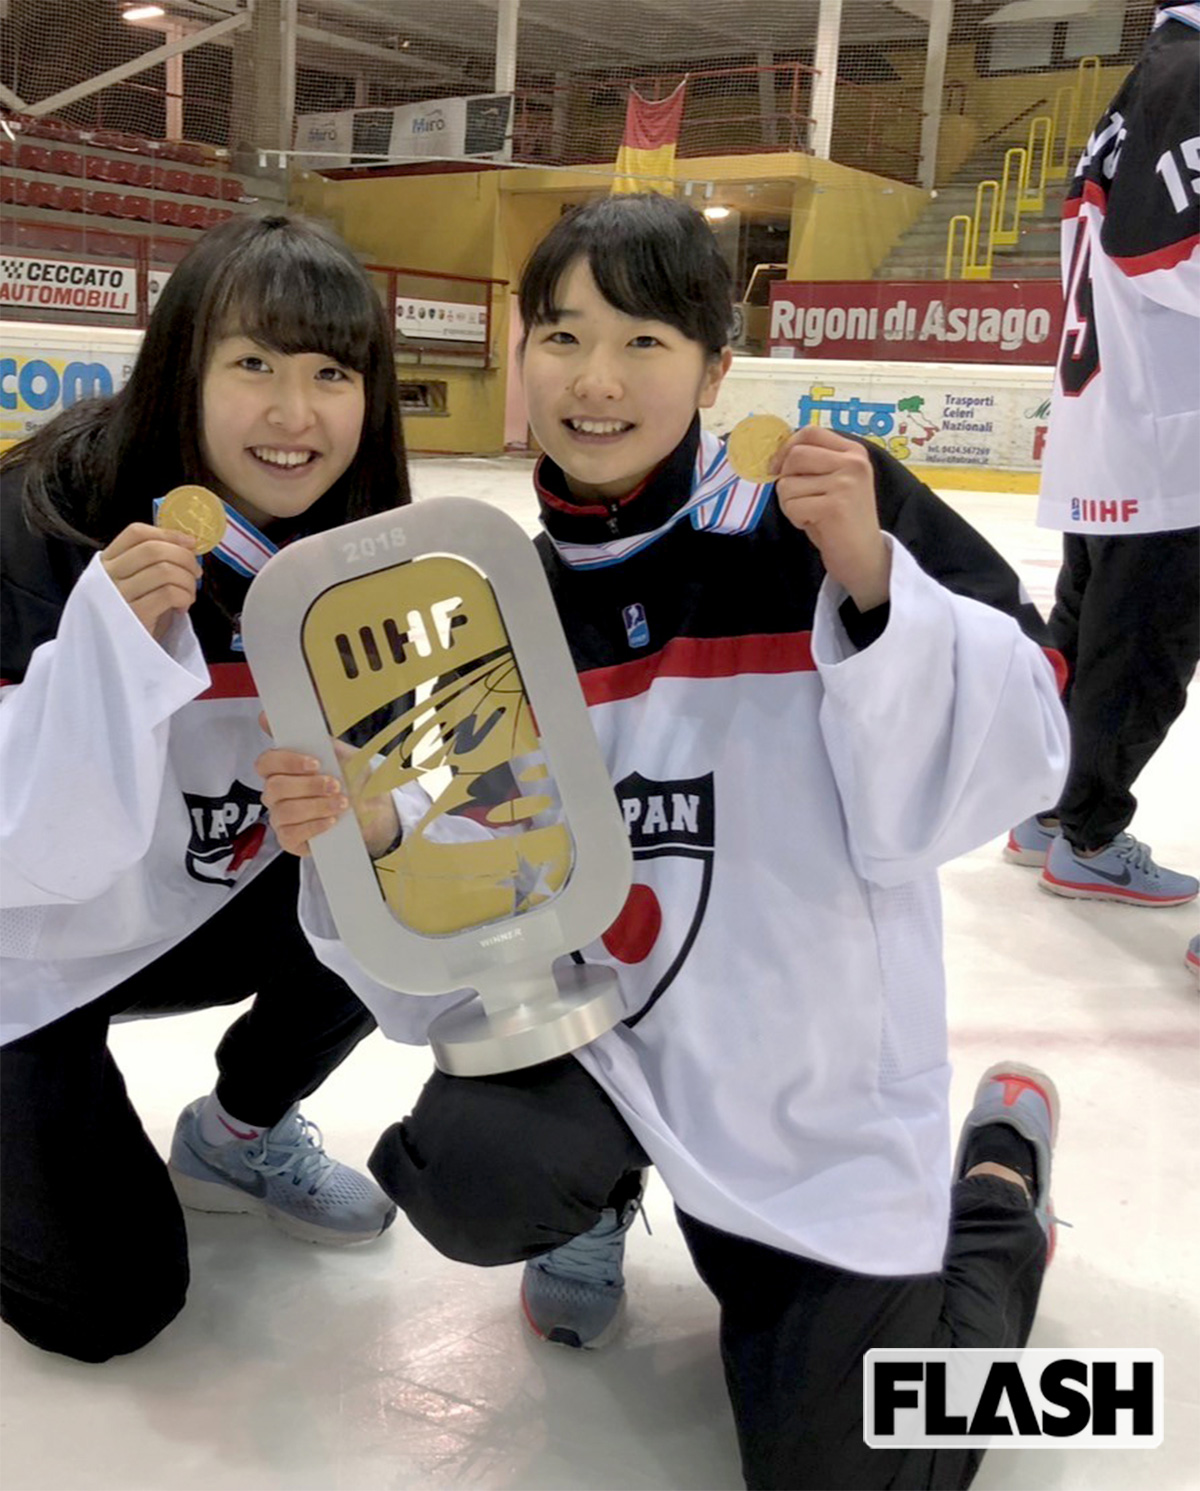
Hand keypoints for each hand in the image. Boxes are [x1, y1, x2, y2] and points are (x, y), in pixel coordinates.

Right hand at [100, 523, 201, 641]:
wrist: (117, 659)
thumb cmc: (133, 619)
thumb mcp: (136, 586)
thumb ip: (152, 565)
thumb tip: (188, 545)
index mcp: (106, 563)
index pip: (135, 533)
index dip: (168, 533)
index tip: (190, 542)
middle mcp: (107, 576)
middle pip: (154, 549)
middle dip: (184, 557)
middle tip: (196, 572)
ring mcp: (118, 596)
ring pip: (165, 570)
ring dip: (187, 581)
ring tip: (188, 595)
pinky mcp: (133, 616)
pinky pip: (170, 594)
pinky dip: (185, 597)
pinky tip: (181, 609)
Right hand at [256, 714, 399, 858]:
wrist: (373, 808)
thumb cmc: (351, 778)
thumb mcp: (338, 753)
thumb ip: (313, 735)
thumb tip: (283, 713)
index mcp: (283, 769)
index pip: (266, 762)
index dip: (287, 762)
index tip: (315, 763)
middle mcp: (277, 793)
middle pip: (274, 788)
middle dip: (308, 786)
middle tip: (335, 785)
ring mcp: (281, 818)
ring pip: (284, 812)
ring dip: (317, 806)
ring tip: (341, 803)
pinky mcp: (290, 840)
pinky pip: (289, 836)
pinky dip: (313, 827)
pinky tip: (331, 821)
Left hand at [772, 426, 890, 611]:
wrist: (864, 557)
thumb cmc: (842, 520)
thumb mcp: (833, 482)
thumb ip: (814, 464)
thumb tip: (775, 456)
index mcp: (854, 452)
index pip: (810, 432)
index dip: (786, 448)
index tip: (778, 468)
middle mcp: (853, 463)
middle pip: (795, 455)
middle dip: (786, 479)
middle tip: (798, 499)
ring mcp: (845, 483)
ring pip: (788, 483)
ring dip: (790, 503)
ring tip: (812, 514)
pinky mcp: (834, 506)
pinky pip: (791, 505)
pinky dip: (796, 518)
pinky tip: (815, 525)